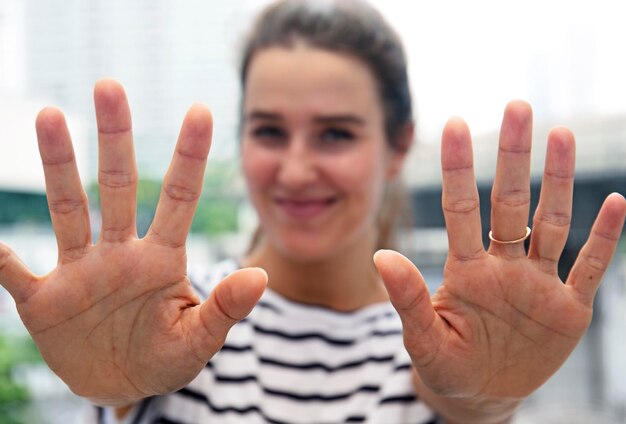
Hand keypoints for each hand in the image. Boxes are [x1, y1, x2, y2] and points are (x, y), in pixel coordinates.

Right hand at [0, 80, 266, 405]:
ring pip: (67, 209)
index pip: (179, 198)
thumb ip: (225, 308)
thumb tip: (260, 276)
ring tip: (50, 115)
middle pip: (117, 186)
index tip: (200, 110)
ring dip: (58, 167)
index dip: (189, 156)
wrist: (122, 386)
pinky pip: (14, 272)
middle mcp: (119, 253)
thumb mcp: (200, 339)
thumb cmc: (167, 357)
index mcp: (162, 259)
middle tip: (110, 86)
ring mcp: (79, 272)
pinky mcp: (43, 300)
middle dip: (115, 139)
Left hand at [374, 101, 625, 400]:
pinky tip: (616, 203)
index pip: (461, 210)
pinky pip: (589, 268)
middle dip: (513, 157)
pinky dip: (603, 239)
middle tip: (518, 107)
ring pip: (551, 223)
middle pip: (510, 203)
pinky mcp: (568, 310)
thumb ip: (407, 298)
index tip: (455, 123)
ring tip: (560, 135)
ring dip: (557, 183)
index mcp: (466, 270)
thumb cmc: (445, 364)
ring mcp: (537, 284)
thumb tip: (380, 255)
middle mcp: (503, 266)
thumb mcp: (422, 337)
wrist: (480, 395)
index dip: (458, 169)